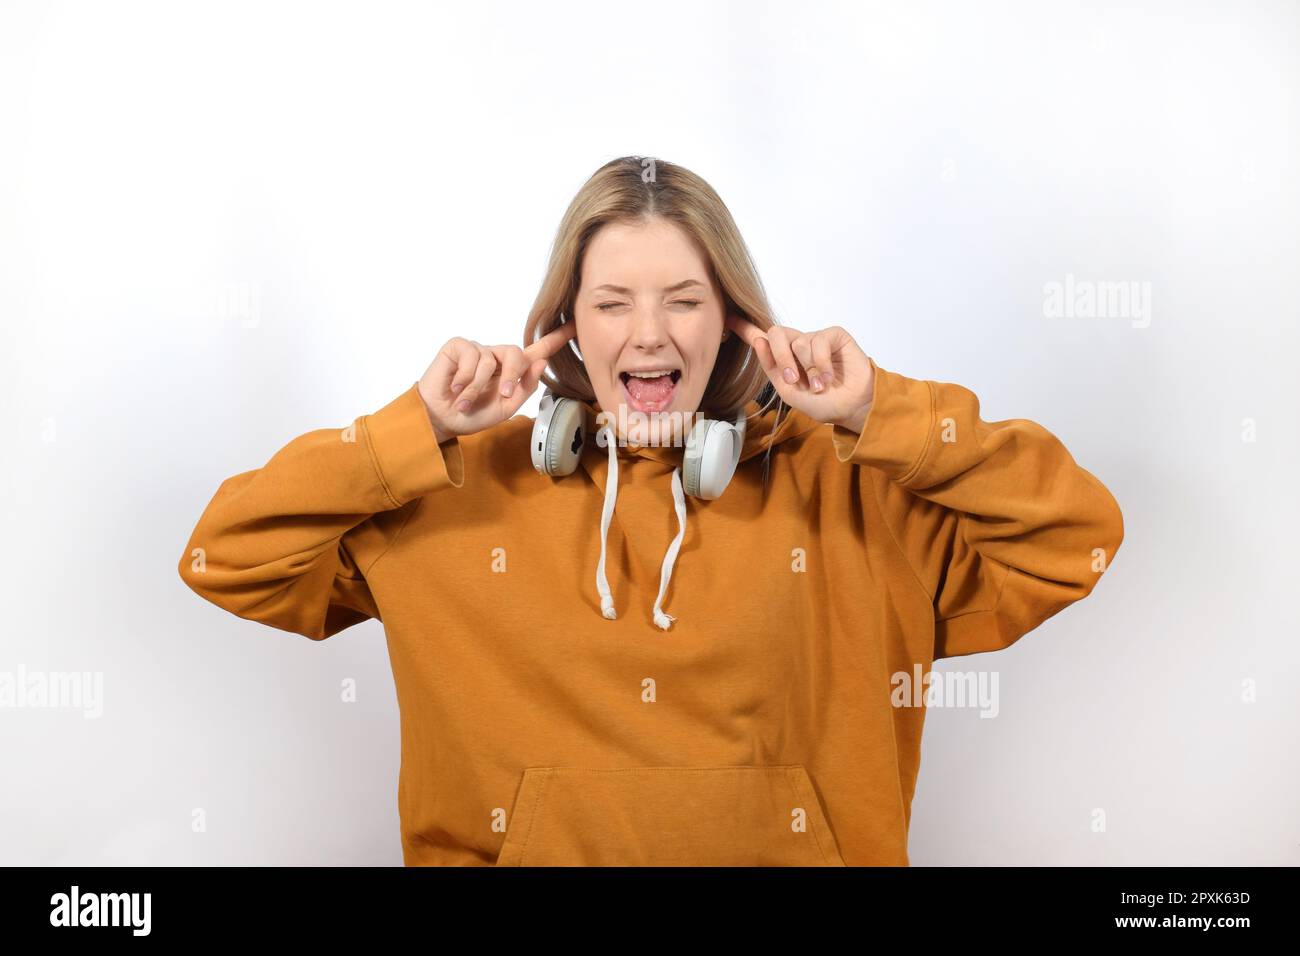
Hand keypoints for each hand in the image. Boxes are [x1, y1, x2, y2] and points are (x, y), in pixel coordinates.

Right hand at [418, 322, 577, 441]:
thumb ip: (525, 388)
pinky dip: (464, 378)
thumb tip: (541, 362)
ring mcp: (477, 349)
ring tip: (465, 401)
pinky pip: (471, 356)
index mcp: (512, 372)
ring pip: (491, 360)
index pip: (537, 351)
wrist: (441, 420)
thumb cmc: (472, 415)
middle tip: (502, 395)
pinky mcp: (458, 346)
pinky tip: (455, 387)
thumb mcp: (505, 409)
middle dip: (512, 376)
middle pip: (516, 353)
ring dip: (478, 387)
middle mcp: (496, 357)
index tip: (575, 324)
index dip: (556, 338)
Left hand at [724, 313, 874, 432]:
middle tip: (793, 380)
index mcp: (784, 359)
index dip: (745, 328)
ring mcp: (815, 338)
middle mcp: (798, 345)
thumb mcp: (789, 391)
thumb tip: (759, 340)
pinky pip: (819, 341)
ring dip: (808, 369)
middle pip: (776, 333)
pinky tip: (828, 377)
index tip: (728, 319)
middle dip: (780, 357)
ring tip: (819, 385)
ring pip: (799, 342)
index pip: (763, 340)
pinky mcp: (834, 335)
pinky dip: (822, 363)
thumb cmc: (822, 402)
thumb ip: (772, 368)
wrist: (850, 407)